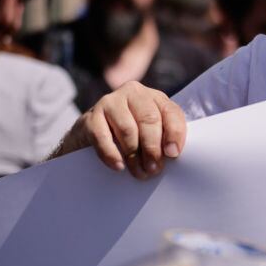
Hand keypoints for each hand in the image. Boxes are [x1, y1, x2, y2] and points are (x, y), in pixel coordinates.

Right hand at [64, 81, 187, 178]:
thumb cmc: (131, 137)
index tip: (172, 154)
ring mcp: (110, 102)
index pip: (171, 112)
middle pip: (149, 119)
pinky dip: (112, 154)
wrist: (91, 137)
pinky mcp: (90, 117)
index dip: (174, 134)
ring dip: (134, 155)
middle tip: (154, 169)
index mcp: (155, 97)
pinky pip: (102, 137)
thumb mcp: (151, 134)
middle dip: (153, 148)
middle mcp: (133, 93)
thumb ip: (163, 138)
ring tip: (138, 172)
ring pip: (128, 129)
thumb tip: (171, 154)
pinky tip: (118, 166)